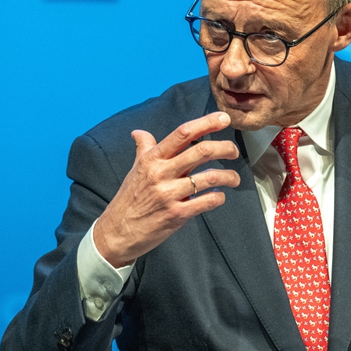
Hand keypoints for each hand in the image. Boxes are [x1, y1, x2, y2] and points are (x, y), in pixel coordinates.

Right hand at [93, 112, 240, 267]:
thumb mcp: (134, 170)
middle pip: (201, 151)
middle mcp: (161, 173)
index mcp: (152, 159)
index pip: (182, 133)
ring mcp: (169, 194)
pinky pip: (206, 201)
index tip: (223, 118)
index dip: (206, 123)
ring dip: (228, 176)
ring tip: (234, 178)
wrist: (116, 232)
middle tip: (234, 151)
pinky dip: (219, 197)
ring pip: (209, 177)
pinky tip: (219, 196)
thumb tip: (138, 132)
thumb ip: (143, 149)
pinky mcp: (176, 215)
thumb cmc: (128, 199)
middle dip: (225, 148)